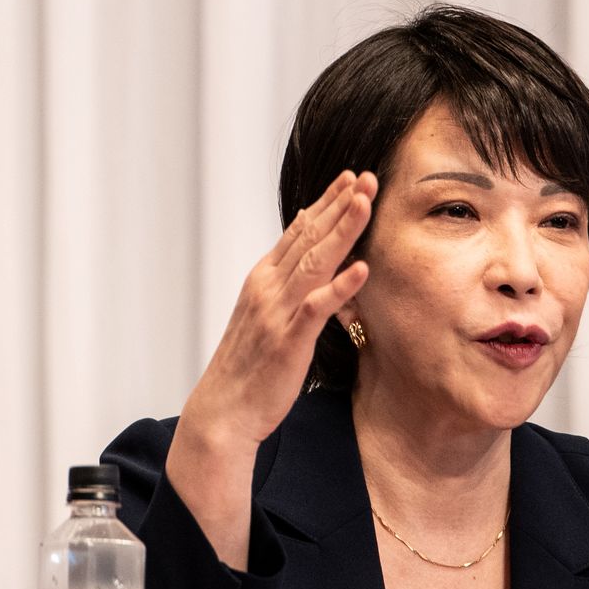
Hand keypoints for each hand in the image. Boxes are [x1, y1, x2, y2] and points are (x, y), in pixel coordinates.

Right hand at [164, 171, 375, 569]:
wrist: (222, 411)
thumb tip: (310, 256)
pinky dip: (340, 286)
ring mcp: (277, 311)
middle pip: (309, 237)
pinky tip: (361, 268)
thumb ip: (286, 285)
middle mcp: (268, 287)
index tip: (350, 179)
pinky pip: (317, 307)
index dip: (326, 204)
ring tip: (365, 202)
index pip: (298, 232)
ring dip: (342, 230)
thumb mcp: (266, 315)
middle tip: (366, 176)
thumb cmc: (247, 367)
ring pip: (314, 261)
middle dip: (339, 204)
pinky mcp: (288, 339)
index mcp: (263, 280)